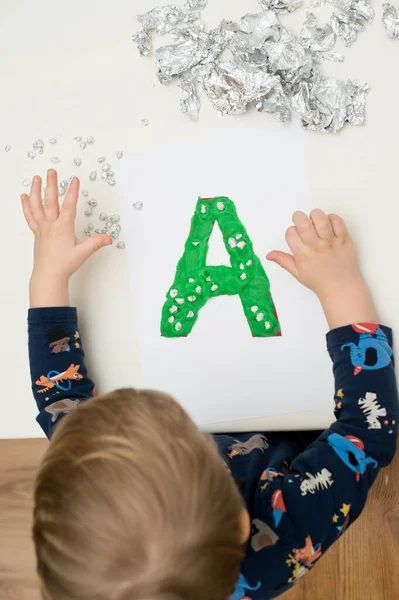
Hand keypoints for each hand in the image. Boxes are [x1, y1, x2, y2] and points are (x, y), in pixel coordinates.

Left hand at [22, 170, 111, 306]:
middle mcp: (51, 225)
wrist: (48, 275)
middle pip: (50, 200)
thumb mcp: (83, 253)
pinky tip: (24, 197)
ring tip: (36, 178)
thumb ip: (96, 243)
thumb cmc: (64, 265)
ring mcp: (42, 228)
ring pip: (37, 205)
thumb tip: (109, 238)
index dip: (72, 191)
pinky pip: (30, 216)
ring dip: (36, 191)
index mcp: (63, 228)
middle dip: (52, 184)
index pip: (69, 205)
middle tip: (51, 171)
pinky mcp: (37, 233)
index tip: (74, 179)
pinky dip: (26, 206)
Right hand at [267, 210, 376, 328]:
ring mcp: (331, 242)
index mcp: (303, 255)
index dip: (291, 230)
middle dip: (299, 217)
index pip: (290, 233)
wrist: (341, 288)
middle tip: (301, 221)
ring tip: (315, 222)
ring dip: (315, 215)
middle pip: (303, 222)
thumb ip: (283, 261)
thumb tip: (269, 255)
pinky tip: (328, 225)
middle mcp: (316, 247)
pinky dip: (332, 218)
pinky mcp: (344, 239)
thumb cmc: (320, 281)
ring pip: (320, 218)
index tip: (295, 235)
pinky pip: (337, 220)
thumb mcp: (298, 273)